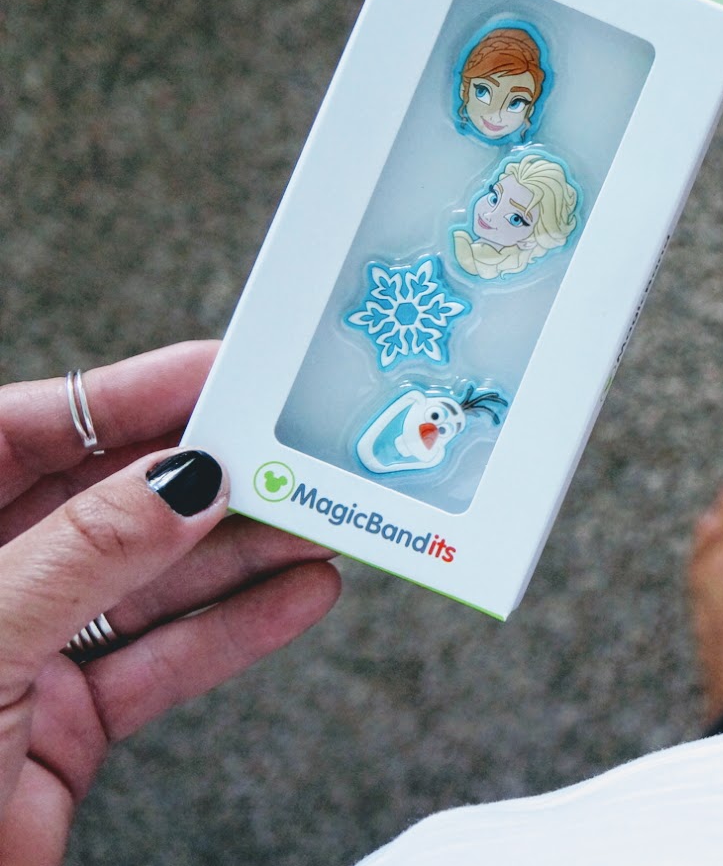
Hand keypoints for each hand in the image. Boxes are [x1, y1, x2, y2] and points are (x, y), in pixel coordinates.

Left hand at [0, 342, 340, 865]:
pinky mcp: (65, 726)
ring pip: (147, 581)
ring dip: (239, 551)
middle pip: (104, 501)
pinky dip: (235, 630)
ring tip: (319, 518)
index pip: (23, 432)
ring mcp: (20, 655)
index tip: (219, 371)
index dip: (124, 395)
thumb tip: (179, 481)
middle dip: (202, 475)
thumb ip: (82, 554)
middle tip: (288, 448)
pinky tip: (298, 595)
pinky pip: (162, 661)